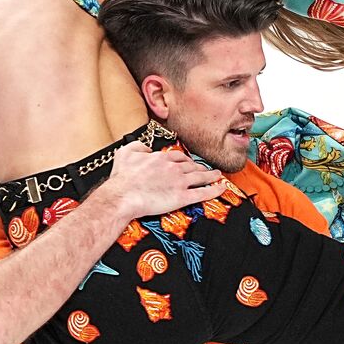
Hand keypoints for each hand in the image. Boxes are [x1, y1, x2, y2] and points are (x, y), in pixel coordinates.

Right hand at [100, 141, 224, 219]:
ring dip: (211, 176)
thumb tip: (147, 148)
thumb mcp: (125, 153)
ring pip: (200, 177)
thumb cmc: (122, 178)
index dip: (185, 160)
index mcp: (161, 158)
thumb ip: (138, 146)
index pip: (178, 156)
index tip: (188, 162)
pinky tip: (221, 188)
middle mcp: (174, 168)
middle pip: (192, 166)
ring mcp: (180, 182)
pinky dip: (214, 190)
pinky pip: (202, 193)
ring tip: (217, 176)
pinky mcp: (182, 197)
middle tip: (206, 169)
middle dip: (200, 167)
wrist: (122, 196)